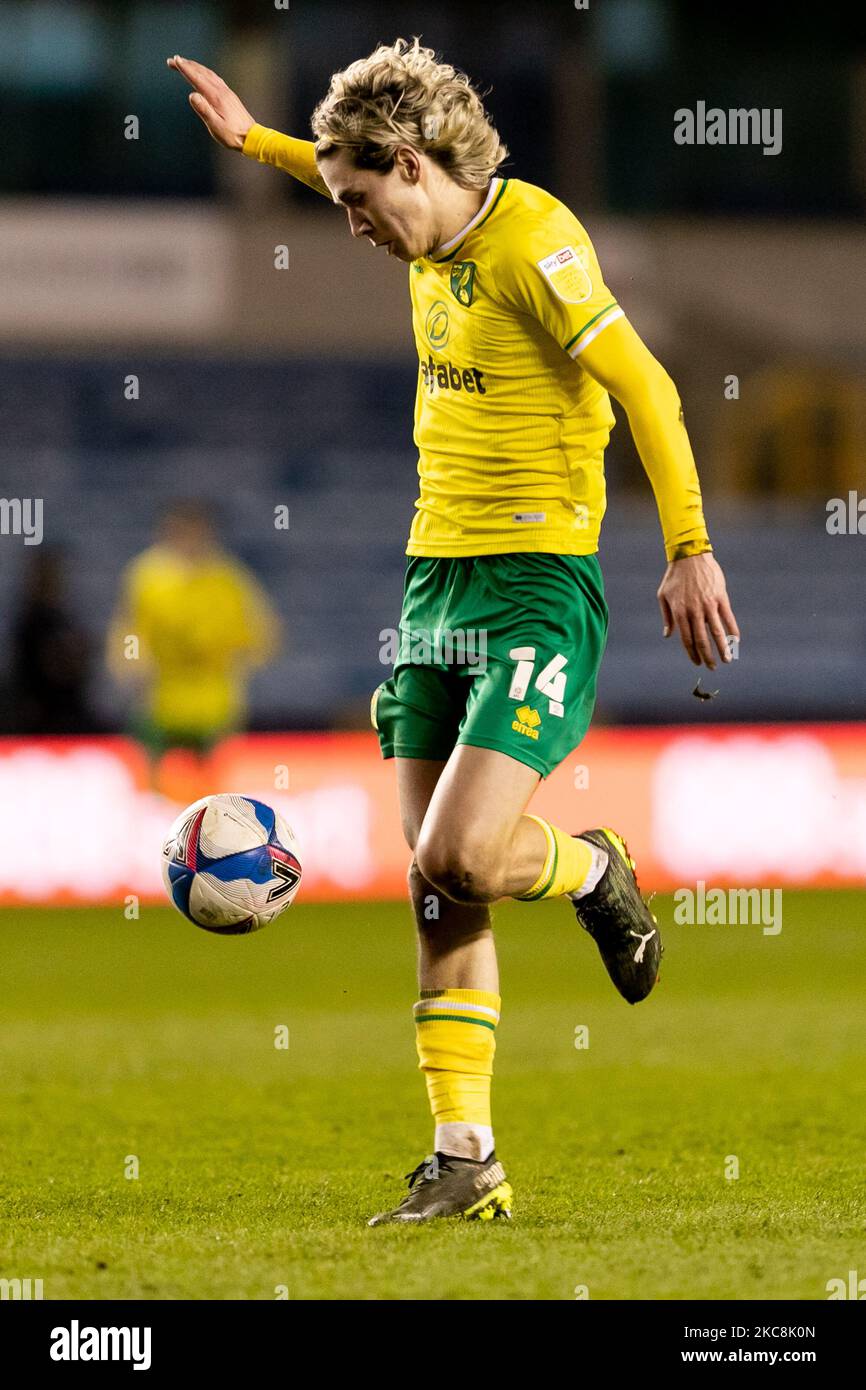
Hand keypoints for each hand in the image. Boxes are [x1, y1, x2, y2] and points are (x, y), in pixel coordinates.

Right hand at [166, 54, 254, 150]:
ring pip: (208, 73)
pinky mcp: (229, 95)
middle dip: (186, 65)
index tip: (175, 60)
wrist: (251, 137)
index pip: (197, 78)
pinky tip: (203, 74)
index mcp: (216, 97)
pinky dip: (205, 72)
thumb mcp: (215, 126)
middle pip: (202, 72)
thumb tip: (192, 95)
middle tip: (172, 60)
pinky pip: (215, 78)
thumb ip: (204, 110)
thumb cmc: (232, 135)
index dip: (185, 69)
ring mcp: (226, 92)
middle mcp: (221, 91)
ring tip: (184, 63)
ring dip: (195, 67)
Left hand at [657, 552, 738, 668]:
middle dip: (707, 656)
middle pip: (702, 639)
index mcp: (680, 612)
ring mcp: (709, 604)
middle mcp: (694, 611)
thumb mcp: (663, 596)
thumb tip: (667, 635)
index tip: (697, 662)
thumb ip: (667, 617)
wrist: (690, 555)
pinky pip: (728, 617)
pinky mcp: (721, 597)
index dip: (692, 653)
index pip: (687, 639)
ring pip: (717, 632)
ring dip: (723, 648)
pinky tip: (736, 641)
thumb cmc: (674, 576)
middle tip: (712, 667)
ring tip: (727, 660)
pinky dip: (732, 630)